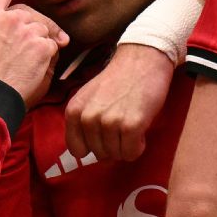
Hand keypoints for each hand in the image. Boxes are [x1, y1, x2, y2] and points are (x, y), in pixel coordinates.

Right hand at [0, 0, 67, 106]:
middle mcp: (9, 18)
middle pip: (29, 15)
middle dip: (33, 27)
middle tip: (32, 45)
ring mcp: (27, 31)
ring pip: (43, 30)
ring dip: (40, 43)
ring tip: (29, 63)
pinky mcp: (43, 46)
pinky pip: (52, 45)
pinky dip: (49, 56)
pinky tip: (37, 68)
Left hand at [65, 44, 172, 160]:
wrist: (142, 60)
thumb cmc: (117, 80)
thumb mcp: (88, 97)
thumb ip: (82, 121)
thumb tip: (85, 153)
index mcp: (74, 111)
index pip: (76, 150)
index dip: (93, 147)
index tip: (104, 137)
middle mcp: (88, 118)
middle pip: (99, 154)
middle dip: (112, 146)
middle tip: (122, 127)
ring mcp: (109, 122)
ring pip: (116, 155)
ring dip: (127, 146)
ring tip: (131, 125)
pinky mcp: (130, 126)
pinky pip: (131, 153)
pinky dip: (138, 147)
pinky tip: (140, 129)